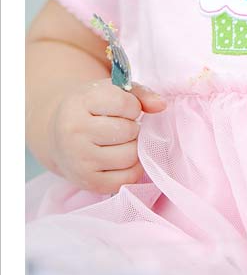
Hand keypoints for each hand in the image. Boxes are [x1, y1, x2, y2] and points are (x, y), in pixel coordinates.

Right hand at [49, 79, 166, 194]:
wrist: (57, 135)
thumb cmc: (91, 109)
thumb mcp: (110, 91)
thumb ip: (139, 93)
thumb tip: (161, 105)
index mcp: (78, 104)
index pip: (123, 103)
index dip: (134, 105)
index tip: (127, 108)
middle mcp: (74, 133)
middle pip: (128, 132)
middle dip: (134, 127)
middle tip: (124, 126)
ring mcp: (79, 161)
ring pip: (129, 156)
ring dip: (134, 147)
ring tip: (123, 141)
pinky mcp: (88, 183)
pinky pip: (127, 178)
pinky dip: (133, 167)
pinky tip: (123, 156)